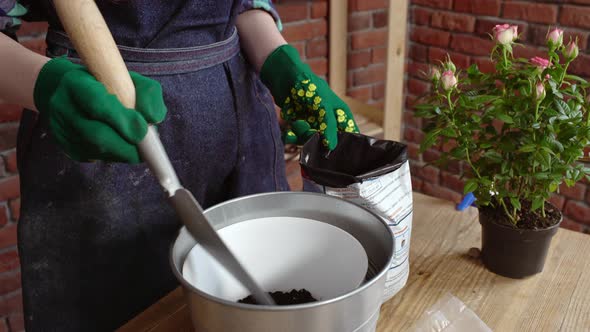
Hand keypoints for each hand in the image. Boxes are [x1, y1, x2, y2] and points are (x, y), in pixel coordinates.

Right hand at [34, 57, 166, 162]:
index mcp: (76, 83)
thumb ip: (147, 93)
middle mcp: (62, 107)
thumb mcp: (129, 80)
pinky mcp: (67, 147)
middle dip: (127, 145)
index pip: (98, 104)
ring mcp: (61, 130)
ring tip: (138, 148)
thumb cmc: (108, 85)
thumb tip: (153, 119)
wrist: (74, 94)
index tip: (143, 129)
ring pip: (97, 150)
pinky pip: (95, 158)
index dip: (123, 120)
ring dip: (123, 153)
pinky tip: (122, 147)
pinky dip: (115, 155)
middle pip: (96, 135)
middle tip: (147, 149)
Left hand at [261, 45, 357, 149]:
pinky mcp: (297, 123)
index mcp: (339, 112)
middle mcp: (326, 118)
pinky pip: (295, 137)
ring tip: (296, 123)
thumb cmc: (308, 85)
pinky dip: (290, 135)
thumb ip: (329, 126)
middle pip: (325, 139)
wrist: (282, 75)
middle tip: (310, 131)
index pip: (348, 131)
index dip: (345, 142)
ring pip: (309, 139)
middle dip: (317, 139)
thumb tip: (333, 146)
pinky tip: (287, 132)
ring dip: (301, 135)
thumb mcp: (324, 105)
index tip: (337, 150)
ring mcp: (311, 121)